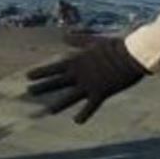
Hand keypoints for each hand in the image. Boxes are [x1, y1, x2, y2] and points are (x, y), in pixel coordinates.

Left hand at [26, 38, 146, 123]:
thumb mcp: (93, 41)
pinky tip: (77, 122)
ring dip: (59, 104)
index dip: (40, 72)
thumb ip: (78, 40)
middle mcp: (79, 73)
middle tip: (28, 91)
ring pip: (70, 96)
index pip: (54, 67)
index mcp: (77, 60)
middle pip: (57, 82)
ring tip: (49, 110)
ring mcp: (89, 84)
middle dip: (42, 87)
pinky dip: (84, 114)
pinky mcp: (101, 92)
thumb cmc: (114, 45)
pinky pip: (91, 106)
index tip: (27, 76)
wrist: (132, 54)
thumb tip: (64, 36)